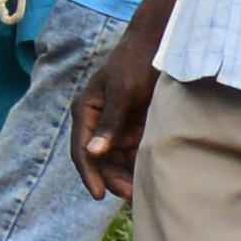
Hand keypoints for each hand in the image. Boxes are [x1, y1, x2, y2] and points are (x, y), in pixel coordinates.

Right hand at [69, 28, 160, 202]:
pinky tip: (151, 179)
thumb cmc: (136, 63)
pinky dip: (139, 167)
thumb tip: (94, 153)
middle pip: (100, 161)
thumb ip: (110, 122)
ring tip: (142, 195)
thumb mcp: (123, 91)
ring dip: (126, 177)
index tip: (100, 194)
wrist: (159, 43)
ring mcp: (116, 127)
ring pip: (117, 161)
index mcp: (86, 112)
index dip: (89, 174)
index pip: (81, 150)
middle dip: (113, 180)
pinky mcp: (134, 129)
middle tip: (130, 197)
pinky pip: (133, 154)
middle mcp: (98, 123)